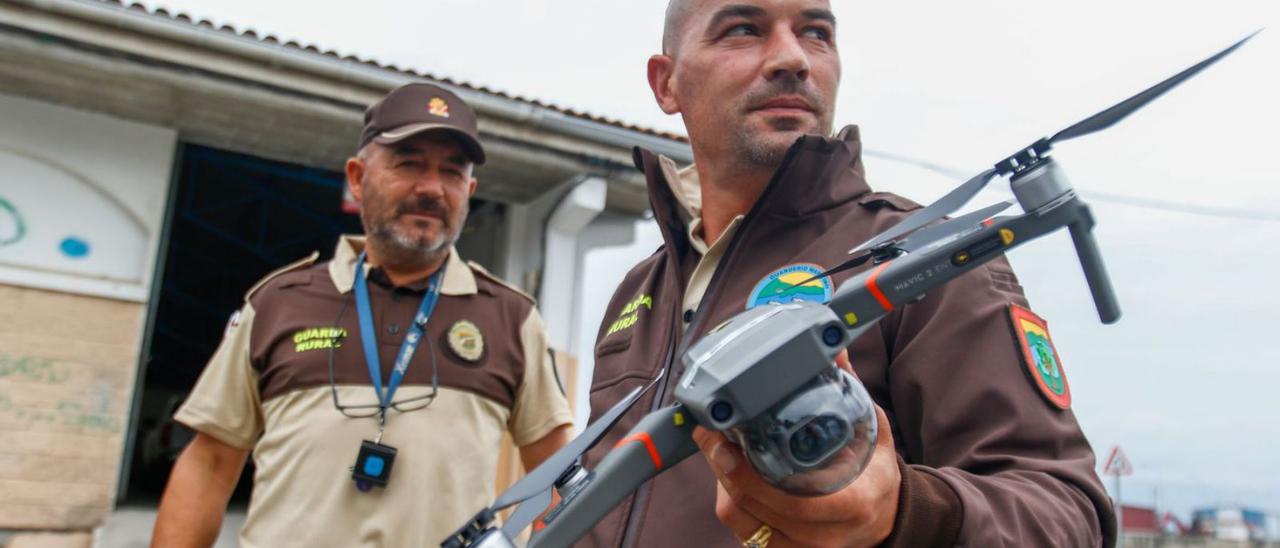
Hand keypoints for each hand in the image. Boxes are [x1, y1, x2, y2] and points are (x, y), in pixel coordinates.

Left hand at [692, 350, 900, 547]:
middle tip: (709, 433)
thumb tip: (833, 347)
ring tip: (715, 448)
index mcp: (853, 504)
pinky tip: (728, 474)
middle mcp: (826, 535)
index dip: (751, 477)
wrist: (885, 518)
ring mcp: (803, 547)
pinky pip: (744, 529)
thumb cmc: (875, 473)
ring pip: (743, 519)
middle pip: (756, 506)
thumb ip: (850, 389)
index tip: (725, 443)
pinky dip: (731, 500)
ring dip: (721, 482)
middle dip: (723, 468)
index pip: (796, 502)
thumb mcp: (872, 429)